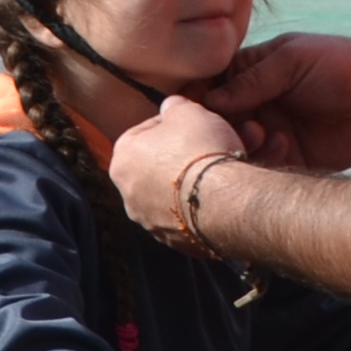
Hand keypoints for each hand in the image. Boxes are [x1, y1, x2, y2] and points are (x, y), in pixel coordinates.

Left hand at [107, 95, 248, 242]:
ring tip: (227, 171)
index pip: (144, 133)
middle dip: (188, 155)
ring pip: (178, 194)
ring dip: (199, 182)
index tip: (194, 124)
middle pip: (162, 166)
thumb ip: (174, 106)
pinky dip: (208, 207)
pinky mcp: (178, 243)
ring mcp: (152, 223)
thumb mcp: (188, 111)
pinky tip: (228, 195)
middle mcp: (129, 195)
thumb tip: (172, 107)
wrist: (225, 202)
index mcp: (122, 160)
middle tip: (214, 147)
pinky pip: (193, 218)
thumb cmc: (201, 151)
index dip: (173, 125)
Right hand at [193, 29, 350, 172]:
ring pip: (234, 146)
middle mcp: (255, 104)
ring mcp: (270, 132)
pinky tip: (282, 144)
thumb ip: (252, 79)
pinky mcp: (289, 158)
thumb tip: (209, 102)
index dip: (197, 98)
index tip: (192, 107)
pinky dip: (262, 158)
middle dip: (215, 124)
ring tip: (258, 132)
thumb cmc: (343, 66)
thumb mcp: (293, 61)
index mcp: (251, 73)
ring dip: (238, 142)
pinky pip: (261, 165)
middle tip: (232, 122)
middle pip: (215, 121)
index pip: (210, 86)